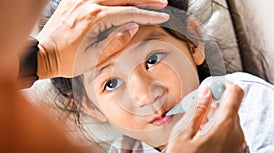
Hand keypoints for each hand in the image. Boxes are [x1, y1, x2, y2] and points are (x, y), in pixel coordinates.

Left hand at [36, 0, 168, 78]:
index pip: (130, 13)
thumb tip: (134, 26)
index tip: (162, 17)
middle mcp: (88, 3)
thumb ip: (118, 40)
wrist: (43, 55)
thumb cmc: (68, 60)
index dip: (149, 15)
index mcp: (95, 18)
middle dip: (146, 0)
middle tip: (162, 2)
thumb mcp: (96, 56)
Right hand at [166, 82, 245, 152]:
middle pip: (233, 106)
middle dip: (216, 102)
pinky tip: (204, 134)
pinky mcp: (236, 150)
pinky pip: (231, 131)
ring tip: (197, 124)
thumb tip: (207, 90)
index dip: (224, 84)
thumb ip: (199, 109)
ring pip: (231, 118)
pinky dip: (219, 126)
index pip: (236, 93)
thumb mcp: (186, 134)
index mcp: (226, 125)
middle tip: (198, 107)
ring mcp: (239, 143)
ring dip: (216, 115)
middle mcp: (237, 134)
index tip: (212, 86)